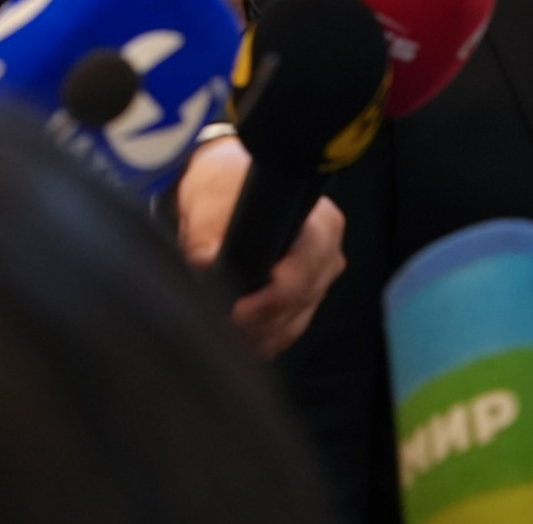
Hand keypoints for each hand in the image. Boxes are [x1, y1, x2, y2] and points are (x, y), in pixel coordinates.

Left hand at [178, 137, 346, 358]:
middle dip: (261, 320)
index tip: (241, 309)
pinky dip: (265, 338)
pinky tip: (241, 344)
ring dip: (261, 335)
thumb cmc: (223, 189)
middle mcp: (327, 255)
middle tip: (222, 328)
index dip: (277, 293)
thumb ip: (207, 231)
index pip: (307, 267)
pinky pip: (289, 329)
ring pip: (295, 321)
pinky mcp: (305, 299)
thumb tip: (205, 260)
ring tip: (224, 339)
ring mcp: (319, 280)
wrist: (224, 191)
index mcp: (320, 223)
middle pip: (302, 301)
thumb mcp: (211, 201)